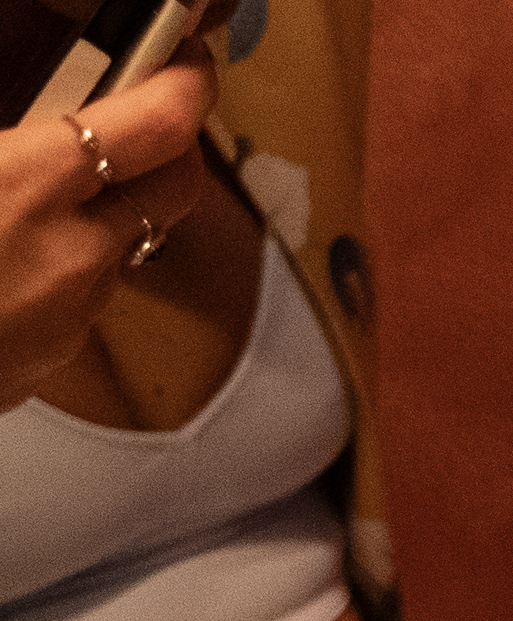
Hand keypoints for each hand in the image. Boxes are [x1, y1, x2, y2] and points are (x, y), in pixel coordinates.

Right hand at [0, 46, 217, 409]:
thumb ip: (6, 140)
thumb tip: (30, 129)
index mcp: (31, 185)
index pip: (160, 123)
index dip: (186, 83)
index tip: (186, 63)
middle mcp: (72, 253)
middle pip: (178, 188)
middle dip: (170, 149)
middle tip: (140, 121)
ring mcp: (72, 314)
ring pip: (123, 247)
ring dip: (101, 216)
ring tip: (37, 198)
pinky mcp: (53, 357)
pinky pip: (80, 300)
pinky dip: (61, 270)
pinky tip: (5, 260)